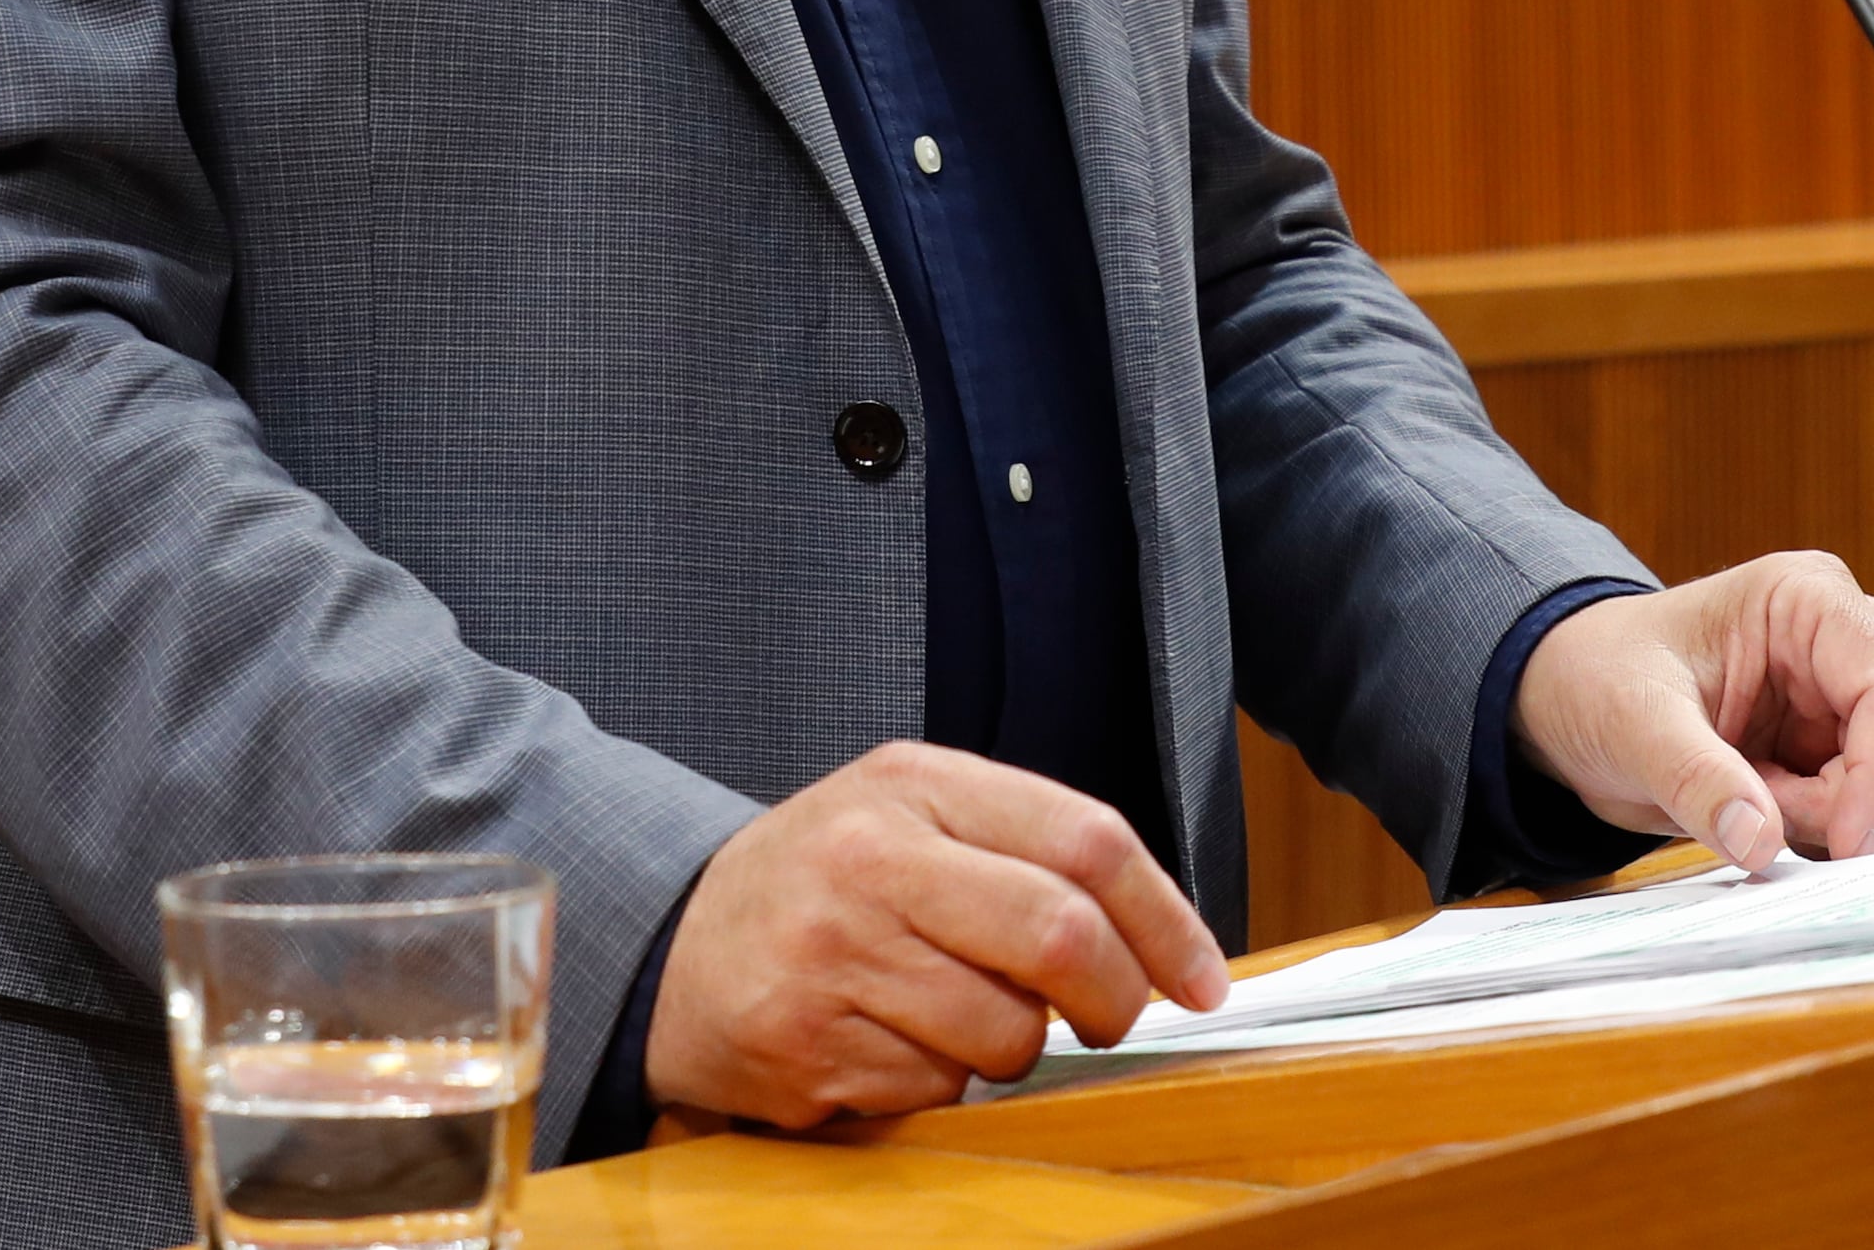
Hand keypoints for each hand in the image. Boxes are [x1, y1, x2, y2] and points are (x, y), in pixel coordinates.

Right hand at [645, 741, 1228, 1125]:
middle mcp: (870, 860)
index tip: (1200, 979)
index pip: (1084, 841)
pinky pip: (934, 1088)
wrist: (673, 942)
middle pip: (1060, 935)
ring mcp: (833, 957)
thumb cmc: (822, 881)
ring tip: (956, 1014)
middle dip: (1115, 998)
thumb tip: (1158, 948)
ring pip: (1006, 1032)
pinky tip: (889, 1041)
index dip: (1165, 920)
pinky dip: (938, 1082)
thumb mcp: (911, 817)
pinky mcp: (805, 1046)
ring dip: (1013, 1047)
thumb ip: (1024, 855)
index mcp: (912, 785)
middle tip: (1113, 1020)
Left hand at [1508, 553, 1873, 870]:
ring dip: (1834, 826)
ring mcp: (1848, 704)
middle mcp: (1847, 645)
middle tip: (1763, 817)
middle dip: (1851, 806)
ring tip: (1745, 800)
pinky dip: (1823, 838)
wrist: (1572, 700)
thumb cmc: (1599, 679)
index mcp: (1807, 601)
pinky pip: (1870, 818)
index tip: (1845, 844)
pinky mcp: (1839, 756)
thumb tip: (1759, 843)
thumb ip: (1693, 778)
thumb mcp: (1630, 722)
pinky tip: (1757, 811)